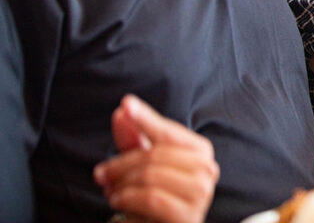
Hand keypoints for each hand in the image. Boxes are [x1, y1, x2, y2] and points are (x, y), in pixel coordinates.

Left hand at [94, 95, 218, 222]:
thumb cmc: (157, 192)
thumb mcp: (143, 162)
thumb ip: (135, 137)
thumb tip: (123, 110)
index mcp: (200, 150)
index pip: (169, 132)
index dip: (146, 119)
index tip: (126, 105)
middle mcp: (207, 169)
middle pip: (155, 155)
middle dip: (121, 163)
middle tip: (101, 173)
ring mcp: (201, 194)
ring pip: (151, 176)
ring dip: (122, 184)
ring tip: (111, 190)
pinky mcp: (188, 216)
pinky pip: (151, 198)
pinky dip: (127, 198)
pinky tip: (118, 201)